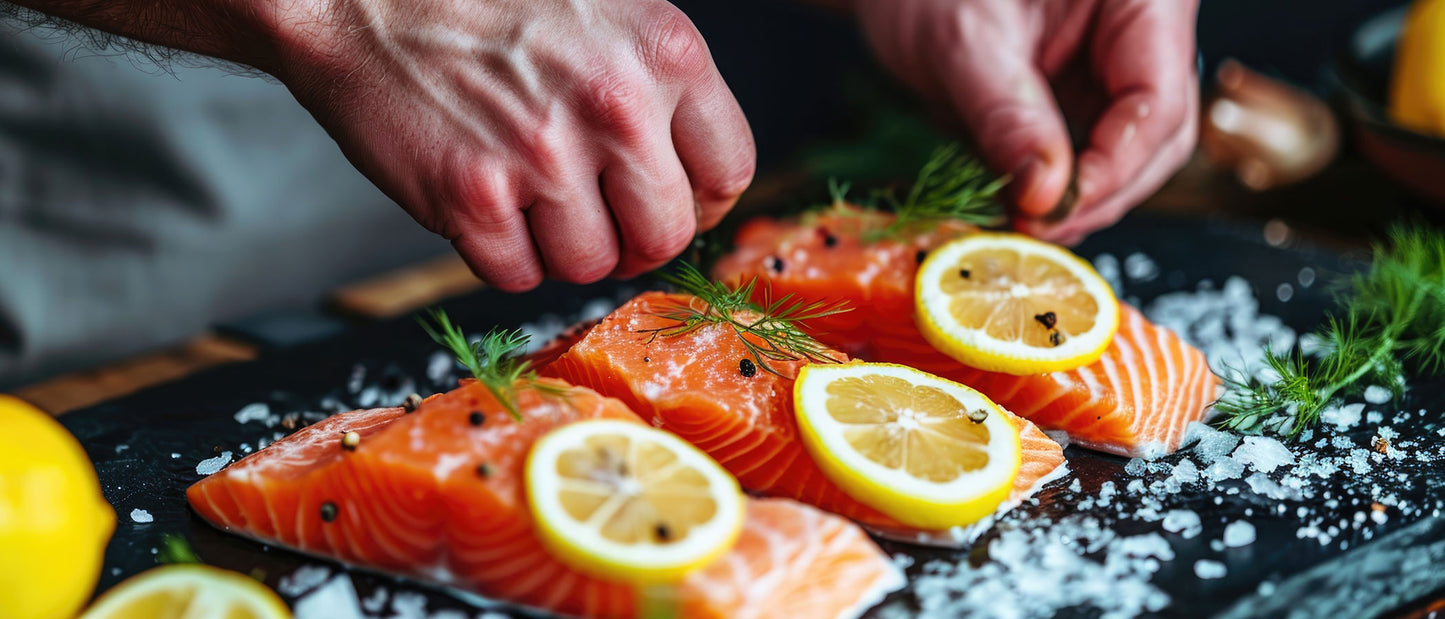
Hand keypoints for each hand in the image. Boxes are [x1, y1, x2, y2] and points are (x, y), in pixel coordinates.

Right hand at [273, 0, 754, 289]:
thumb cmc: (487, 0)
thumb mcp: (609, 7)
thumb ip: (661, 82)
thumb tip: (695, 174)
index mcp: (666, 52)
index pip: (728, 172)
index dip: (699, 203)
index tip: (669, 203)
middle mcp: (616, 106)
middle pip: (665, 236)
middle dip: (633, 239)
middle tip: (599, 218)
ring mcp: (542, 155)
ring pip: (591, 265)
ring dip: (562, 247)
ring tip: (529, 195)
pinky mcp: (471, 197)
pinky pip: (517, 277)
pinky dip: (502, 256)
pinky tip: (486, 203)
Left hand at [855, 0, 1198, 243]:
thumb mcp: (963, 41)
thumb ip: (1006, 115)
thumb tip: (1045, 196)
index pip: (1158, 100)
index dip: (1114, 168)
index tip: (1055, 209)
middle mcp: (1142, 34)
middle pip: (1156, 136)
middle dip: (1099, 194)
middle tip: (1035, 229)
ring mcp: (1115, 70)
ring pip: (1128, 156)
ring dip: (1077, 201)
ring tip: (1021, 224)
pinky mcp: (1085, 100)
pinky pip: (1088, 157)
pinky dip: (1054, 189)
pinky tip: (1017, 208)